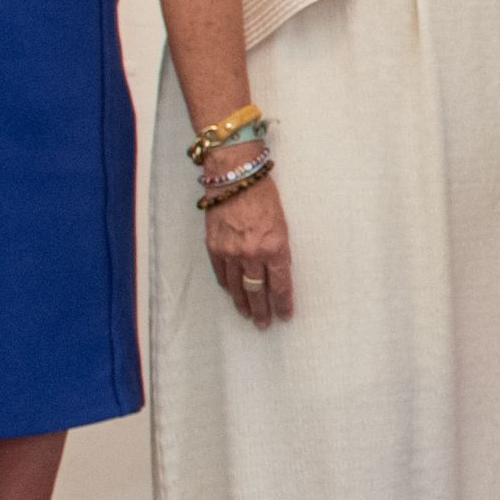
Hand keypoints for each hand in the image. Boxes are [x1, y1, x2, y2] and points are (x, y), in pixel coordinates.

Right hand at [203, 176, 293, 327]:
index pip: (281, 284)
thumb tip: (276, 272)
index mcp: (275, 246)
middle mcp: (252, 253)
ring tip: (247, 315)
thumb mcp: (282, 223)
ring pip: (236, 287)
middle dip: (262, 310)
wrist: (235, 175)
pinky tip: (231, 293)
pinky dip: (226, 285)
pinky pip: (220, 273)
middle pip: (257, 291)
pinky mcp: (213, 246)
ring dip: (242, 303)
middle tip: (264, 324)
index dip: (283, 303)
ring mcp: (230, 251)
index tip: (285, 315)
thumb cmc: (264, 194)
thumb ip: (279, 249)